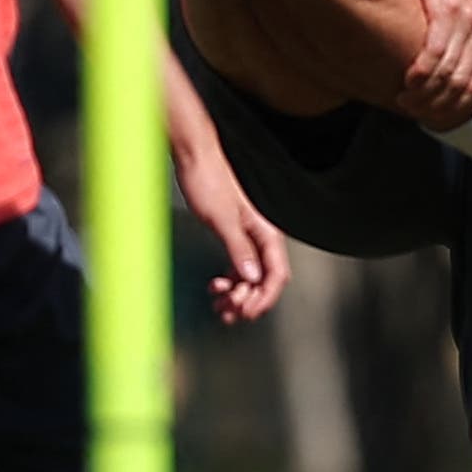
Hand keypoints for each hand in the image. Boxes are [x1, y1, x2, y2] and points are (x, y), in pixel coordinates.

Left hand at [176, 136, 289, 324]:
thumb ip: (239, 249)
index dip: (265, 298)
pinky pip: (238, 268)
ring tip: (219, 305)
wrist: (195, 158)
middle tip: (227, 311)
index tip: (248, 313)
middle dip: (248, 300)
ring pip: (250, 277)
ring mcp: (248, 238)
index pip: (276, 274)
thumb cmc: (208, 179)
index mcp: (265, 232)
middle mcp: (261, 237)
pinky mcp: (234, 236)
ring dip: (237, 294)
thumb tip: (252, 276)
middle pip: (264, 280)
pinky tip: (216, 287)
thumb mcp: (222, 218)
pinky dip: (229, 282)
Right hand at [393, 0, 471, 127]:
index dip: (458, 106)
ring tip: (405, 97)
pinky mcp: (447, 9)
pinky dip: (420, 72)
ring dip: (425, 92)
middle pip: (466, 85)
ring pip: (450, 73)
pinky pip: (434, 54)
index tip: (434, 113)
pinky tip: (406, 78)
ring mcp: (469, 19)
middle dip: (438, 104)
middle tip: (413, 108)